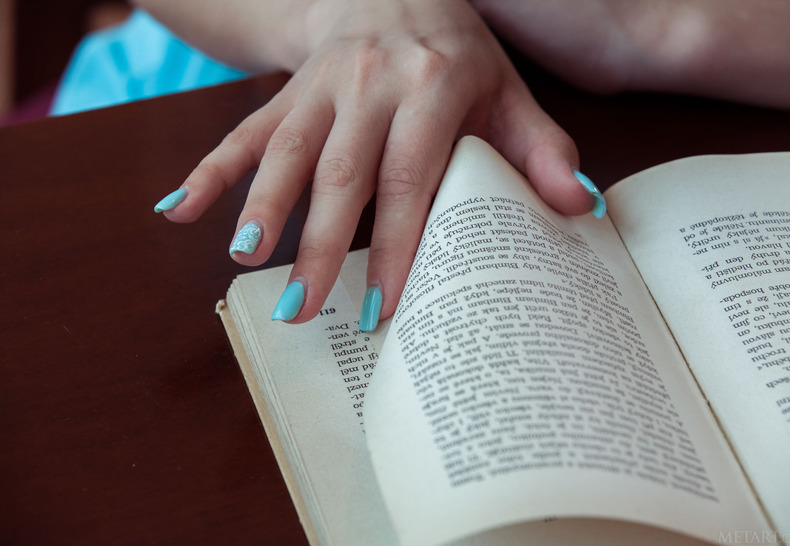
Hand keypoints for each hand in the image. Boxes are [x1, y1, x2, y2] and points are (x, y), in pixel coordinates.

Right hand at [156, 0, 596, 326]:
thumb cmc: (456, 54)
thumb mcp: (508, 91)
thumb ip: (542, 148)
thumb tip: (579, 208)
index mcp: (431, 87)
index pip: (409, 177)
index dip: (395, 243)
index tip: (383, 303)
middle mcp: (370, 83)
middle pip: (339, 174)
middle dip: (321, 244)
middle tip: (305, 307)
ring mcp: (320, 86)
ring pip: (284, 149)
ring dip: (259, 206)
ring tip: (245, 260)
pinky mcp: (287, 91)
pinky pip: (243, 130)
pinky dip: (210, 171)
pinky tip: (178, 210)